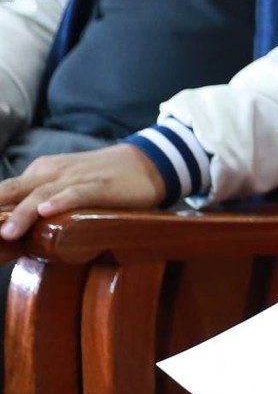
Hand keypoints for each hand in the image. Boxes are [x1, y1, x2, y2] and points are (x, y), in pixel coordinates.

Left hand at [0, 143, 167, 239]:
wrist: (148, 161)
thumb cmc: (103, 180)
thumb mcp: (66, 186)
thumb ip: (42, 202)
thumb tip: (15, 232)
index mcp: (40, 172)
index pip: (5, 192)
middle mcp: (52, 172)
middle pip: (13, 191)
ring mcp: (76, 178)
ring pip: (42, 194)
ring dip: (23, 214)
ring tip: (7, 233)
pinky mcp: (101, 185)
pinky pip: (78, 193)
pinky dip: (62, 201)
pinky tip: (49, 211)